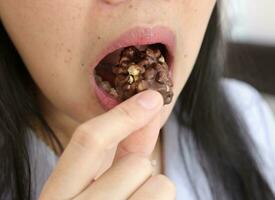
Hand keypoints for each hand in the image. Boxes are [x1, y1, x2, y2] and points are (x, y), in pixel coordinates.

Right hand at [39, 90, 175, 199]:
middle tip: (125, 188)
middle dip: (140, 169)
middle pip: (136, 164)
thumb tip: (148, 109)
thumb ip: (120, 146)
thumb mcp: (95, 180)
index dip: (124, 114)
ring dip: (154, 189)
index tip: (152, 97)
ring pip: (160, 184)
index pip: (88, 141)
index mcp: (58, 194)